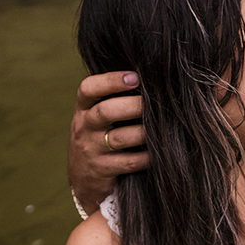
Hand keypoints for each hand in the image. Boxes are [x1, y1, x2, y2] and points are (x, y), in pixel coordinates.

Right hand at [68, 71, 148, 212]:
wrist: (83, 177)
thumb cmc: (99, 134)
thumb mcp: (96, 113)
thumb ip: (113, 94)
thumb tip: (146, 68)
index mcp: (84, 108)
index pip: (88, 88)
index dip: (111, 80)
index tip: (135, 76)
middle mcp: (84, 127)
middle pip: (105, 112)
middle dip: (132, 106)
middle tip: (153, 102)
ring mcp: (91, 150)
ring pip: (118, 139)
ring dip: (142, 132)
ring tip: (161, 126)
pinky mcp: (102, 170)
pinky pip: (128, 162)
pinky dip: (145, 157)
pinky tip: (158, 152)